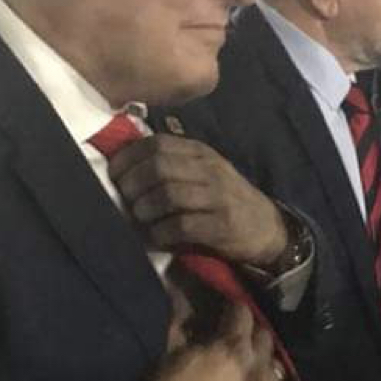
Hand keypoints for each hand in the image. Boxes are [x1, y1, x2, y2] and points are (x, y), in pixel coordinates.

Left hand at [109, 135, 287, 266]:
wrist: (267, 228)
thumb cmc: (224, 199)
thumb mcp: (203, 172)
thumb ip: (172, 165)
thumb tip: (124, 169)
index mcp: (200, 152)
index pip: (156, 144)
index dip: (128, 158)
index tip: (114, 175)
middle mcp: (209, 168)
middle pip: (158, 167)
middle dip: (133, 185)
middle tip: (125, 200)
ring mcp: (217, 196)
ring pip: (167, 194)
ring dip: (145, 209)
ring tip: (141, 218)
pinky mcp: (221, 224)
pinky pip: (181, 225)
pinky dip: (161, 232)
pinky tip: (158, 237)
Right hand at [148, 302, 287, 380]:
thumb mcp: (171, 354)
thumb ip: (181, 322)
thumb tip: (175, 290)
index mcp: (232, 347)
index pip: (243, 311)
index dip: (233, 307)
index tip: (225, 309)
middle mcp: (257, 368)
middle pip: (265, 336)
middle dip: (252, 332)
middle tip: (238, 337)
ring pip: (277, 366)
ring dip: (264, 362)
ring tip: (250, 366)